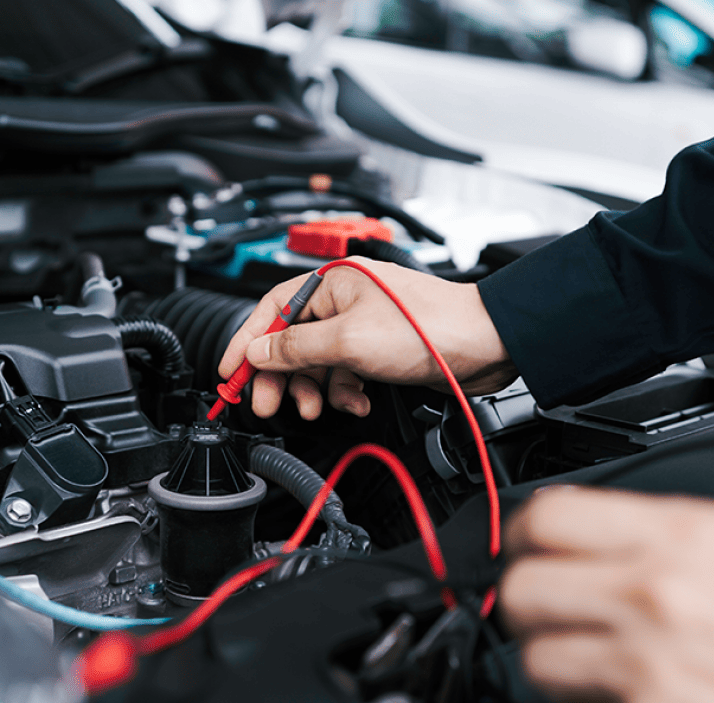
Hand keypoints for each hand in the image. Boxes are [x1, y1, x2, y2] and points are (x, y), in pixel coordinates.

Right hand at [216, 257, 515, 419]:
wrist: (484, 345)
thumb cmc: (428, 328)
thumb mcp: (347, 341)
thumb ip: (295, 348)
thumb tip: (257, 353)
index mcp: (331, 282)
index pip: (271, 309)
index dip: (246, 341)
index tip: (229, 372)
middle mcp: (344, 300)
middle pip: (291, 340)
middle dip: (279, 376)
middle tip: (267, 403)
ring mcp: (361, 325)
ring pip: (317, 361)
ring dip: (314, 389)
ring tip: (316, 408)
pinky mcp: (379, 349)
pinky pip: (344, 372)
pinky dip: (345, 391)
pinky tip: (356, 401)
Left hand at [497, 486, 713, 702]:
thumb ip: (668, 543)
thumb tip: (599, 542)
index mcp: (683, 538)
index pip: (546, 516)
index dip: (523, 539)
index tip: (525, 554)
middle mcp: (653, 596)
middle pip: (519, 593)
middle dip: (530, 612)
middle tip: (557, 621)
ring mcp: (644, 670)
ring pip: (538, 667)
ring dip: (565, 677)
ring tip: (611, 678)